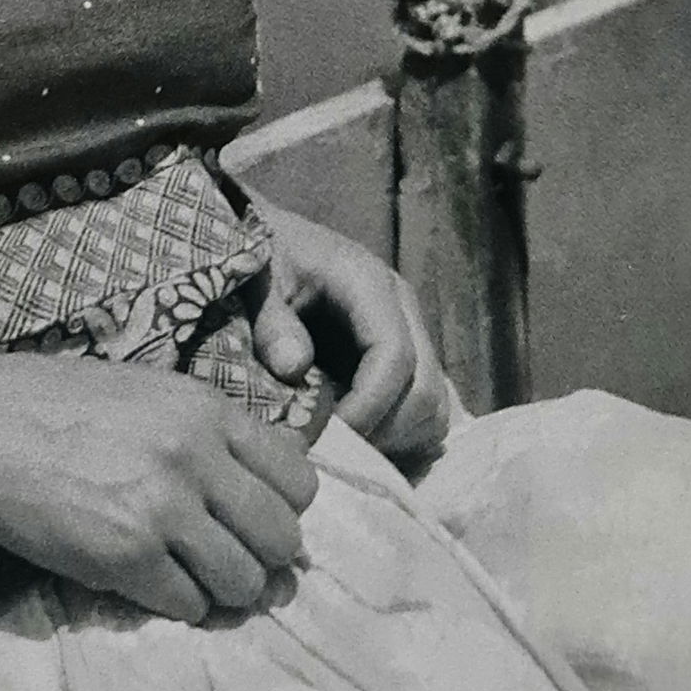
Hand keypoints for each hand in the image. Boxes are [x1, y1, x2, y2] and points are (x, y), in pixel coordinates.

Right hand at [0, 353, 317, 624]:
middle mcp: (196, 456)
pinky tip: (148, 582)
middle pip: (282, 538)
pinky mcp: (125, 556)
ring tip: (191, 577)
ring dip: (223, 590)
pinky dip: (176, 604)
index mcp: (205, 409)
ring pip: (244, 582)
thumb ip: (202, 432)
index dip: (282, 507)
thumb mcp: (143, 392)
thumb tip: (257, 492)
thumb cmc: (49, 401)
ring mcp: (163, 508)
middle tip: (227, 558)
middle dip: (261, 558)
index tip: (252, 517)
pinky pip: (188, 605)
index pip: (300, 478)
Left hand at [244, 203, 450, 462]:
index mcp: (367, 282)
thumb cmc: (263, 258)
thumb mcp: (254, 279)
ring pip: (436, 408)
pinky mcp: (410, 358)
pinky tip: (360, 442)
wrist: (274, 242)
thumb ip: (270, 321)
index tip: (326, 435)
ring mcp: (412, 334)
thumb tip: (293, 368)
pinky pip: (428, 411)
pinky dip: (403, 437)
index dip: (367, 406)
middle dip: (383, 431)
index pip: (395, 356)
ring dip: (396, 440)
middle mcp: (403, 309)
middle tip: (332, 449)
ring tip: (344, 447)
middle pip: (426, 390)